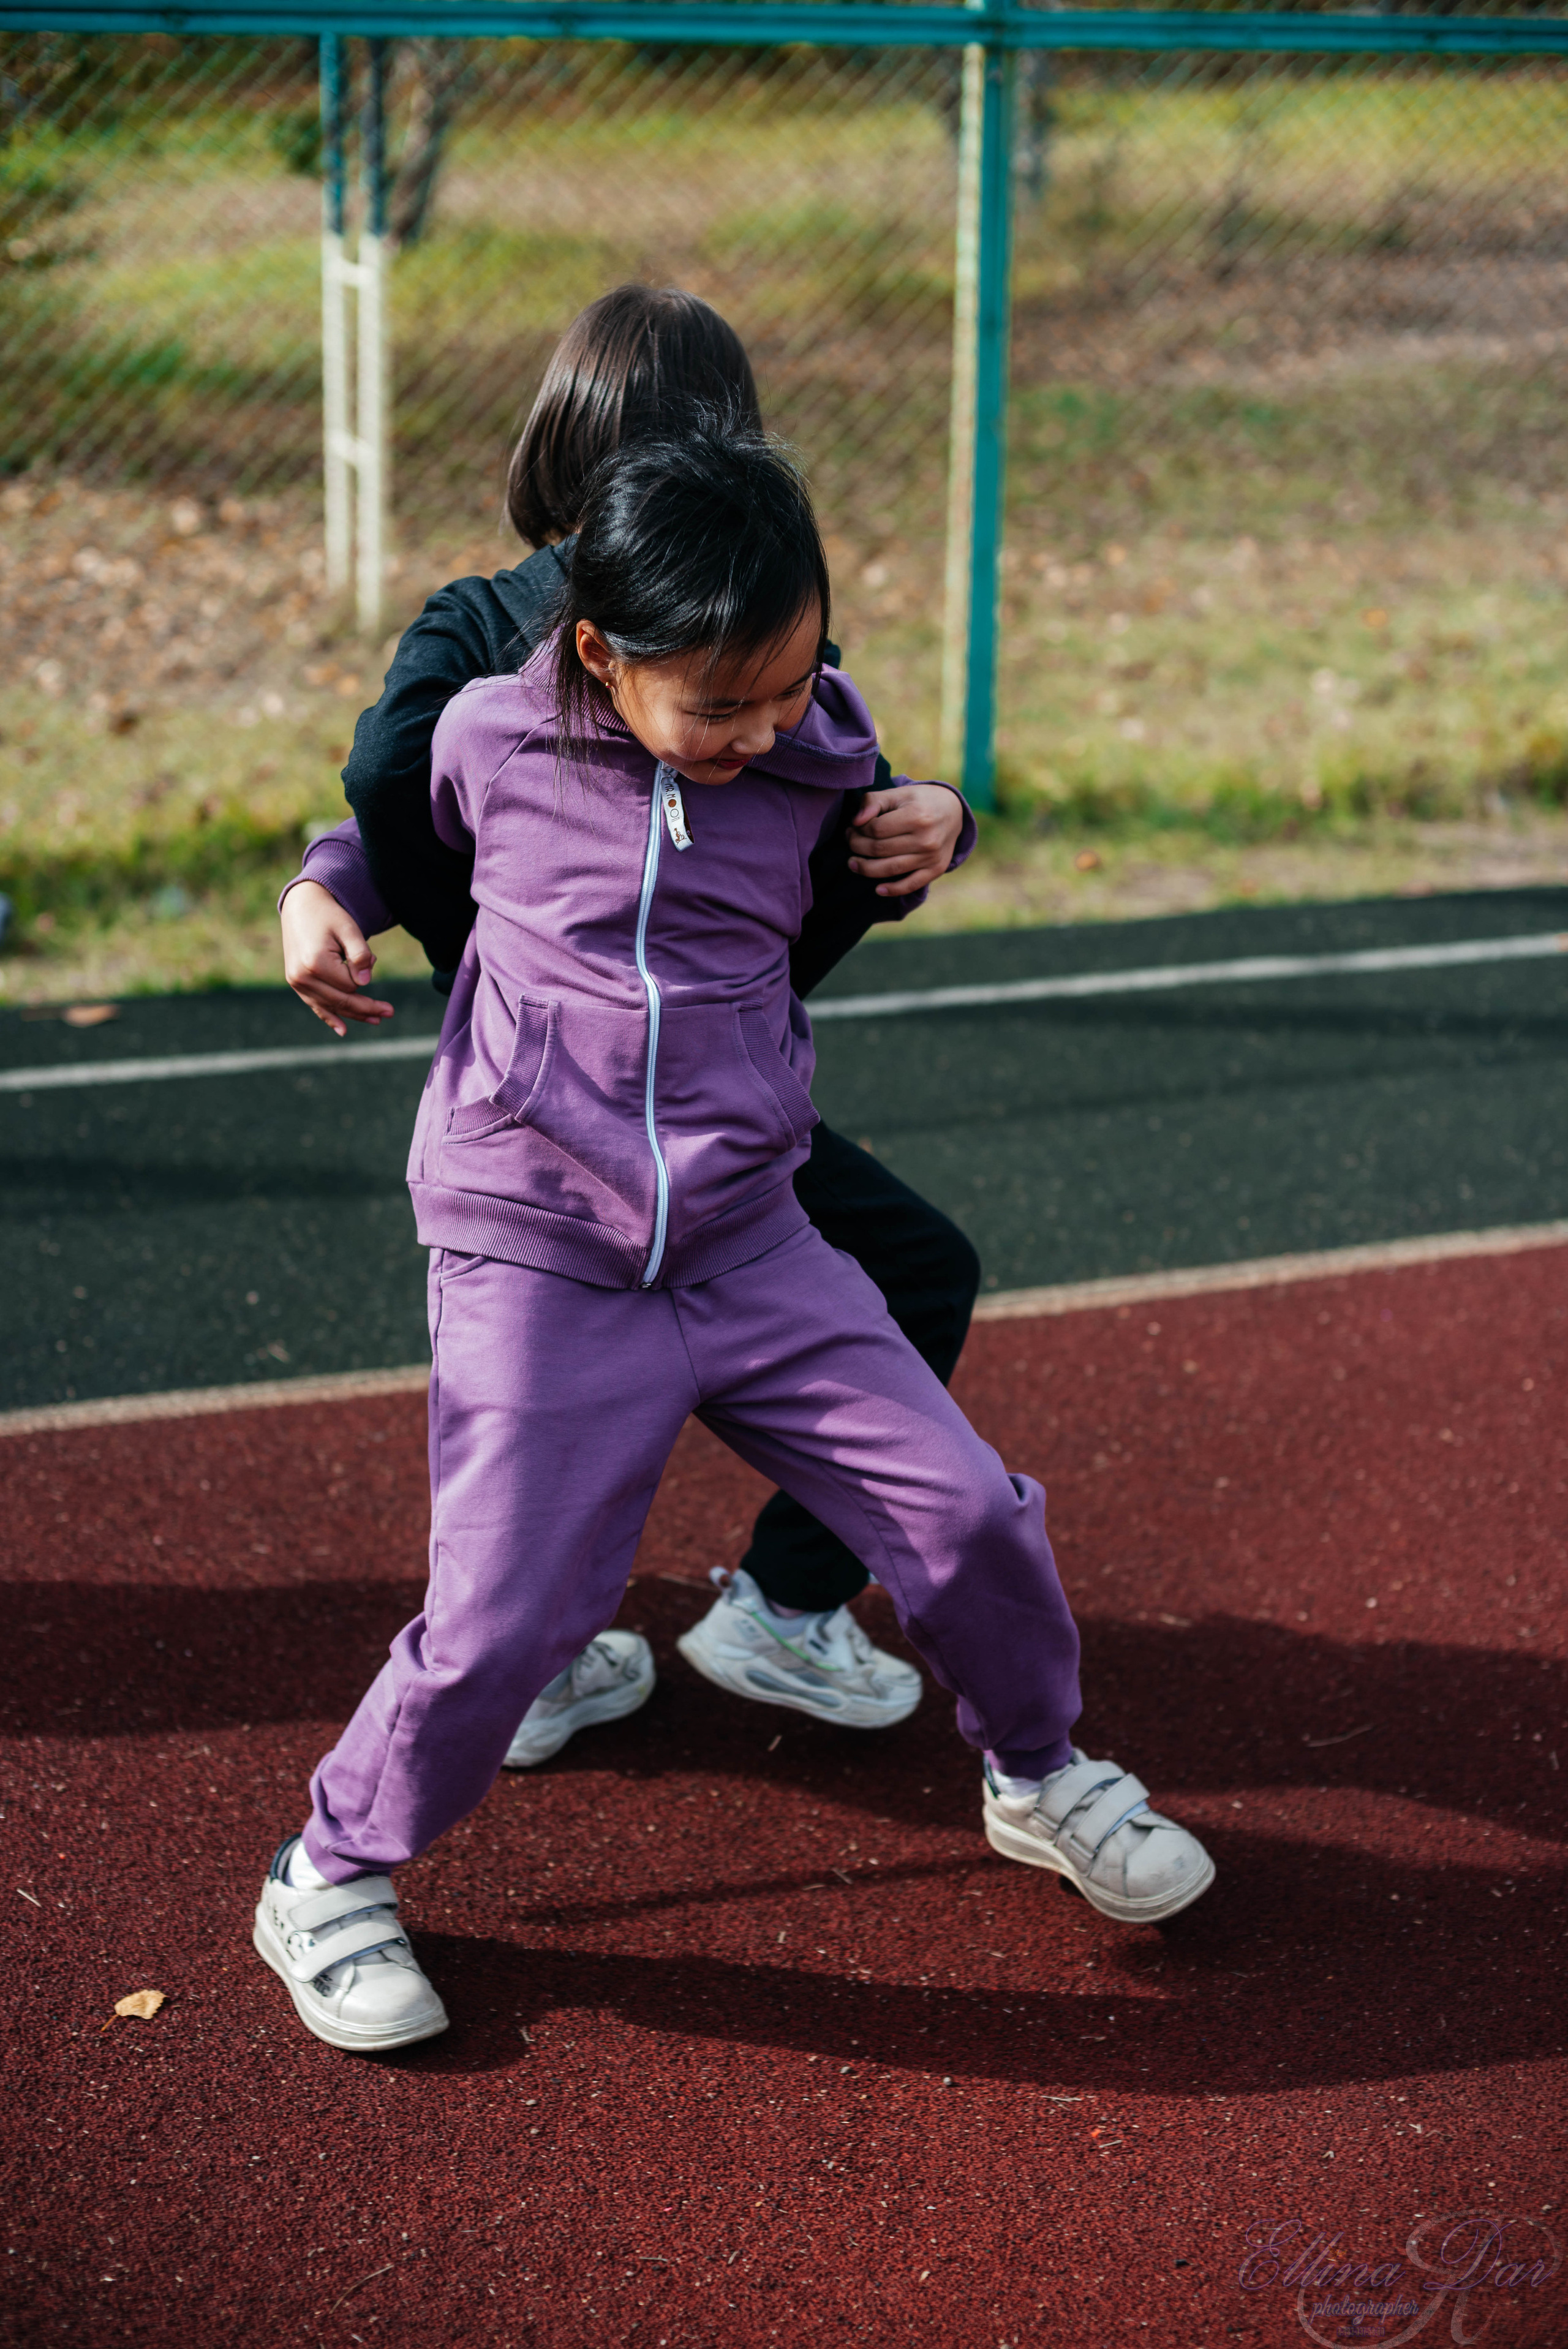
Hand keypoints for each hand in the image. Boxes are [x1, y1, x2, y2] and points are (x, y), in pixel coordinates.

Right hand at [280, 880, 393, 1036]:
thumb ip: (360, 955)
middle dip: (367, 1007)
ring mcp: (297, 982)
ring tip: (377, 1019)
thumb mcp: (349, 928)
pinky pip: (315, 1005)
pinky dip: (329, 1017)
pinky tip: (343, 1030)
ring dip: (354, 1014)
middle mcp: (302, 977)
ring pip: (331, 1005)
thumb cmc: (328, 916)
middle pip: (342, 1000)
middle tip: (390, 1012)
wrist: (300, 906)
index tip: (370, 958)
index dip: (363, 975)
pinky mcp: (296, 982)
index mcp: (315, 963)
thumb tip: (365, 983)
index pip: (350, 984)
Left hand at [846, 782, 963, 897]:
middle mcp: (926, 838)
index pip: (876, 829)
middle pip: (880, 849)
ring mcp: (931, 856)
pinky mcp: (936, 869)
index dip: (859, 829)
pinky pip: (911, 885)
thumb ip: (873, 802)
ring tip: (853, 863)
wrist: (953, 811)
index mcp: (916, 816)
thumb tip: (855, 821)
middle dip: (857, 847)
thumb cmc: (919, 801)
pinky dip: (893, 890)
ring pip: (890, 869)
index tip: (853, 827)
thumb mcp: (898, 794)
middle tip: (851, 841)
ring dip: (866, 869)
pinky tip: (878, 889)